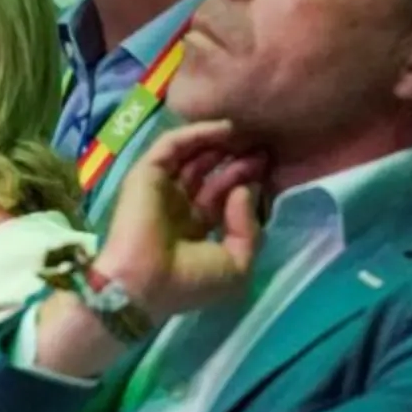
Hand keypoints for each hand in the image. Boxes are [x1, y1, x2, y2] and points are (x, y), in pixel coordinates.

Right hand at [91, 121, 270, 320]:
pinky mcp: (145, 173)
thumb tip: (243, 190)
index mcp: (194, 231)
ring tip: (246, 132)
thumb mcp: (236, 265)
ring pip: (190, 155)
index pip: (221, 198)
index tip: (267, 167)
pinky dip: (197, 133)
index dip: (243, 181)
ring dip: (217, 142)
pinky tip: (225, 128)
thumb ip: (249, 228)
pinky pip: (172, 145)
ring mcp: (160, 189)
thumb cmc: (191, 281)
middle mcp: (177, 208)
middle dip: (235, 161)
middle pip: (209, 175)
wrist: (144, 282)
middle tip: (262, 147)